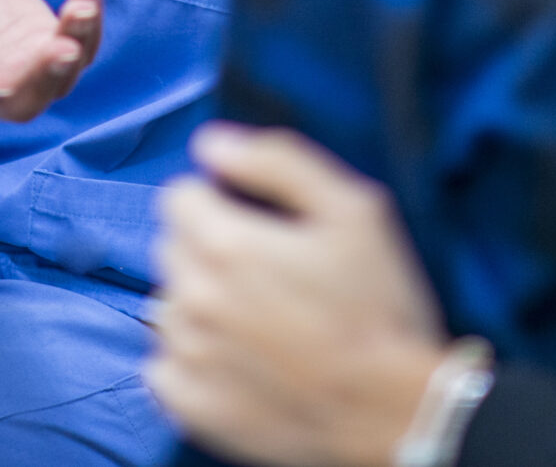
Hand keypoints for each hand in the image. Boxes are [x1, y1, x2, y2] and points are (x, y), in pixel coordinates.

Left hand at [148, 124, 451, 466]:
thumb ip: (278, 161)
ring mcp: (187, 356)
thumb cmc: (379, 308)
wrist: (393, 412)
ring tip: (257, 319)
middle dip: (209, 246)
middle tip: (267, 271)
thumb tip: (212, 144)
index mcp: (225, 244)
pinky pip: (162, 365)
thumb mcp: (353, 210)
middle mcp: (192, 298)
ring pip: (168, 304)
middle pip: (172, 246)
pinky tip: (235, 359)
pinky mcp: (190, 406)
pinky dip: (189, 359)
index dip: (219, 199)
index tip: (256, 221)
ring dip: (201, 302)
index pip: (178, 195)